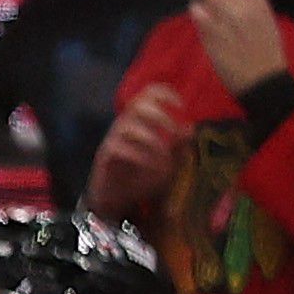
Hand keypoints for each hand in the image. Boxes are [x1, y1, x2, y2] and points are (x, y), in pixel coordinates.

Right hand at [88, 82, 189, 214]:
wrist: (117, 199)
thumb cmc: (141, 177)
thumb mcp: (167, 161)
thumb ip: (178, 145)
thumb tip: (189, 127)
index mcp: (138, 122)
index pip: (146, 94)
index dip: (165, 94)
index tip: (181, 107)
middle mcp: (123, 126)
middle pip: (137, 105)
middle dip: (161, 116)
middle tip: (175, 134)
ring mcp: (112, 141)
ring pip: (128, 126)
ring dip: (152, 139)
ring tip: (164, 156)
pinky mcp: (104, 157)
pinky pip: (118, 148)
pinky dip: (140, 156)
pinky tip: (152, 167)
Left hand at [190, 0, 287, 96]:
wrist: (263, 81)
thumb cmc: (266, 51)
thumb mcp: (265, 22)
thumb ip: (251, 3)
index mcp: (261, 5)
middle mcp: (245, 11)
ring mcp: (229, 24)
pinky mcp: (214, 39)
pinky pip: (200, 17)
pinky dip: (197, 10)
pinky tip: (196, 9)